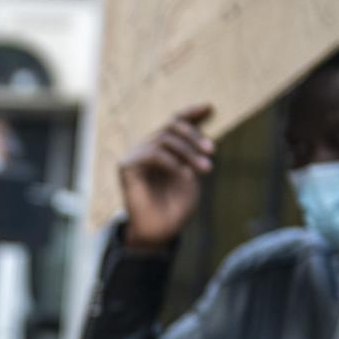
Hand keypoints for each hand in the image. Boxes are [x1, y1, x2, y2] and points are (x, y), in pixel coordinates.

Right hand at [119, 104, 215, 249]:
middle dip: (194, 136)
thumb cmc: (177, 205)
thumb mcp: (192, 172)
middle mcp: (147, 147)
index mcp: (164, 148)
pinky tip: (184, 175)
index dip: (192, 113)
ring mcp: (136, 156)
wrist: (160, 231)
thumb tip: (203, 123)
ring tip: (205, 169)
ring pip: (164, 138)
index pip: (175, 122)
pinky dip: (172, 162)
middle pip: (171, 126)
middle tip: (211, 151)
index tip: (210, 107)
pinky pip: (153, 153)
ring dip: (188, 151)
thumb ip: (194, 150)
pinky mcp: (127, 166)